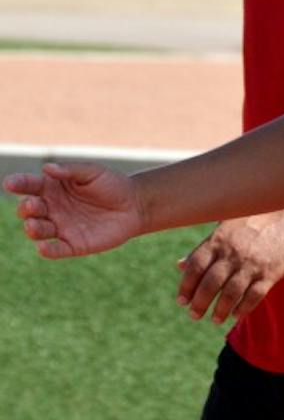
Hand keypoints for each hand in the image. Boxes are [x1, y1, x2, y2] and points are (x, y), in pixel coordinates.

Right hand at [4, 162, 144, 257]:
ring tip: (34, 224)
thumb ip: (71, 170)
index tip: (11, 183)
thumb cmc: (112, 185)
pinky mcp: (73, 244)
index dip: (18, 184)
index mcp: (52, 188)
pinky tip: (43, 247)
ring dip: (32, 228)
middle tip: (34, 204)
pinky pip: (55, 250)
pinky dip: (47, 250)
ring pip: (37, 231)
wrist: (136, 205)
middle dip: (26, 208)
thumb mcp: (93, 172)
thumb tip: (47, 168)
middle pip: (29, 210)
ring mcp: (60, 227)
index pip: (29, 186)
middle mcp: (51, 208)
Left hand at [176, 210, 283, 322]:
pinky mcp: (272, 272)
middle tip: (194, 315)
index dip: (186, 286)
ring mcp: (253, 264)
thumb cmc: (257, 219)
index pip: (195, 266)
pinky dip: (243, 308)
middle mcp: (233, 253)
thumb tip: (180, 265)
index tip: (182, 300)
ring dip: (220, 309)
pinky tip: (236, 315)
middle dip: (199, 303)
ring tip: (215, 319)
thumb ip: (205, 248)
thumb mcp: (227, 227)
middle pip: (210, 283)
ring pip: (231, 293)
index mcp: (219, 240)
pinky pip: (254, 295)